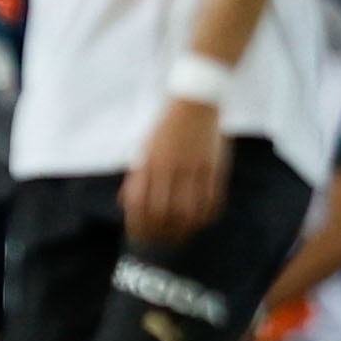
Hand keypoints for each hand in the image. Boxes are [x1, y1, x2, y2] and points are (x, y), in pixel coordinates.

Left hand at [120, 97, 226, 245]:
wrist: (195, 99)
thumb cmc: (167, 125)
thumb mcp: (144, 147)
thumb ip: (137, 175)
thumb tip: (126, 202)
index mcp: (148, 162)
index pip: (138, 205)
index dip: (138, 226)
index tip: (140, 237)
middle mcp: (169, 167)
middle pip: (163, 213)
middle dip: (161, 233)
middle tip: (162, 241)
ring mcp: (193, 167)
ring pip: (188, 210)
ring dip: (184, 228)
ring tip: (182, 235)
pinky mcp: (213, 166)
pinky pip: (211, 199)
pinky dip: (206, 215)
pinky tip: (202, 219)